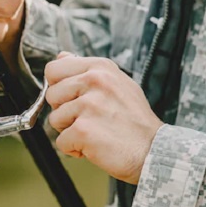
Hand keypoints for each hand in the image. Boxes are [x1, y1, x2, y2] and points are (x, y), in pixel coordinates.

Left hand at [45, 54, 162, 183]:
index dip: (58, 87)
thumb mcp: (117, 84)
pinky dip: (74, 149)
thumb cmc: (135, 121)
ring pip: (54, 119)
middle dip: (64, 111)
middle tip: (89, 119)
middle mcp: (94, 81)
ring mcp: (88, 105)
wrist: (154, 150)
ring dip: (70, 131)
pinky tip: (94, 146)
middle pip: (51, 95)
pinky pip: (60, 142)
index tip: (72, 98)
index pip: (54, 69)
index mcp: (100, 68)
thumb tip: (62, 56)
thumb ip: (87, 70)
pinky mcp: (83, 130)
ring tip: (95, 131)